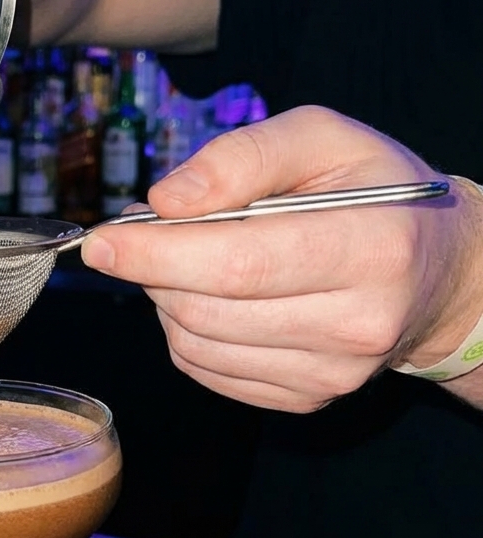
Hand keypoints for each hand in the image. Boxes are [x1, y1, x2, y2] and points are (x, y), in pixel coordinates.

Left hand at [80, 106, 482, 411]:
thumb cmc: (374, 193)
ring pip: (196, 344)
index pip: (237, 263)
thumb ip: (243, 155)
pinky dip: (185, 331)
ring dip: (166, 299)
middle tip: (142, 238)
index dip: (154, 254)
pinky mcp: (305, 399)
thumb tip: (165, 201)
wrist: (434, 273)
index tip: (102, 240)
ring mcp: (331, 374)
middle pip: (207, 309)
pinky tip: (210, 297)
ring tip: (186, 261)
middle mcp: (356, 325)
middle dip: (153, 271)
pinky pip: (205, 371)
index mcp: (372, 249)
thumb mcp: (323, 138)